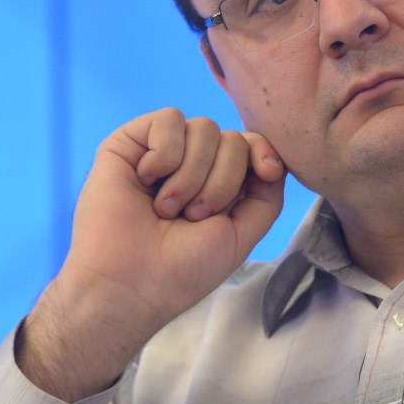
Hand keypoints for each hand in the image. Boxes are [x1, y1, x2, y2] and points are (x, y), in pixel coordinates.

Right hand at [17, 108, 285, 400]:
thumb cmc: (182, 269)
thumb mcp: (241, 235)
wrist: (129, 283)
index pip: (251, 145)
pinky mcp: (129, 142)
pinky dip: (165, 154)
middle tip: (192, 216)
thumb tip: (274, 161)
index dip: (263, 151)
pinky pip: (169, 119)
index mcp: (217, 184)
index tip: (269, 172)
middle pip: (232, 139)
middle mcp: (191, 164)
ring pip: (205, 128)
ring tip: (167, 209)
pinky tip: (146, 181)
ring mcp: (161, 152)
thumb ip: (267, 197)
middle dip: (223, 181)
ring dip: (192, 175)